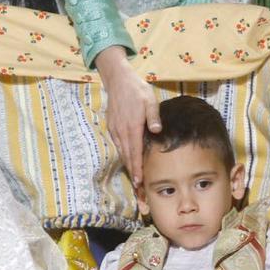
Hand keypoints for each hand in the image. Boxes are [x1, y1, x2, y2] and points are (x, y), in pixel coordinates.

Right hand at [99, 48, 161, 184]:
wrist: (118, 80)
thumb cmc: (137, 90)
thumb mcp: (149, 100)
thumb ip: (153, 116)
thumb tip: (156, 130)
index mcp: (132, 127)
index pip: (135, 152)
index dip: (138, 168)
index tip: (140, 182)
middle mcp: (121, 132)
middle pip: (127, 157)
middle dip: (133, 174)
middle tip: (139, 189)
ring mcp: (115, 130)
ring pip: (122, 153)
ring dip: (128, 167)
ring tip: (135, 181)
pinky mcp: (112, 128)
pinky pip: (119, 146)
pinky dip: (124, 156)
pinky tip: (129, 162)